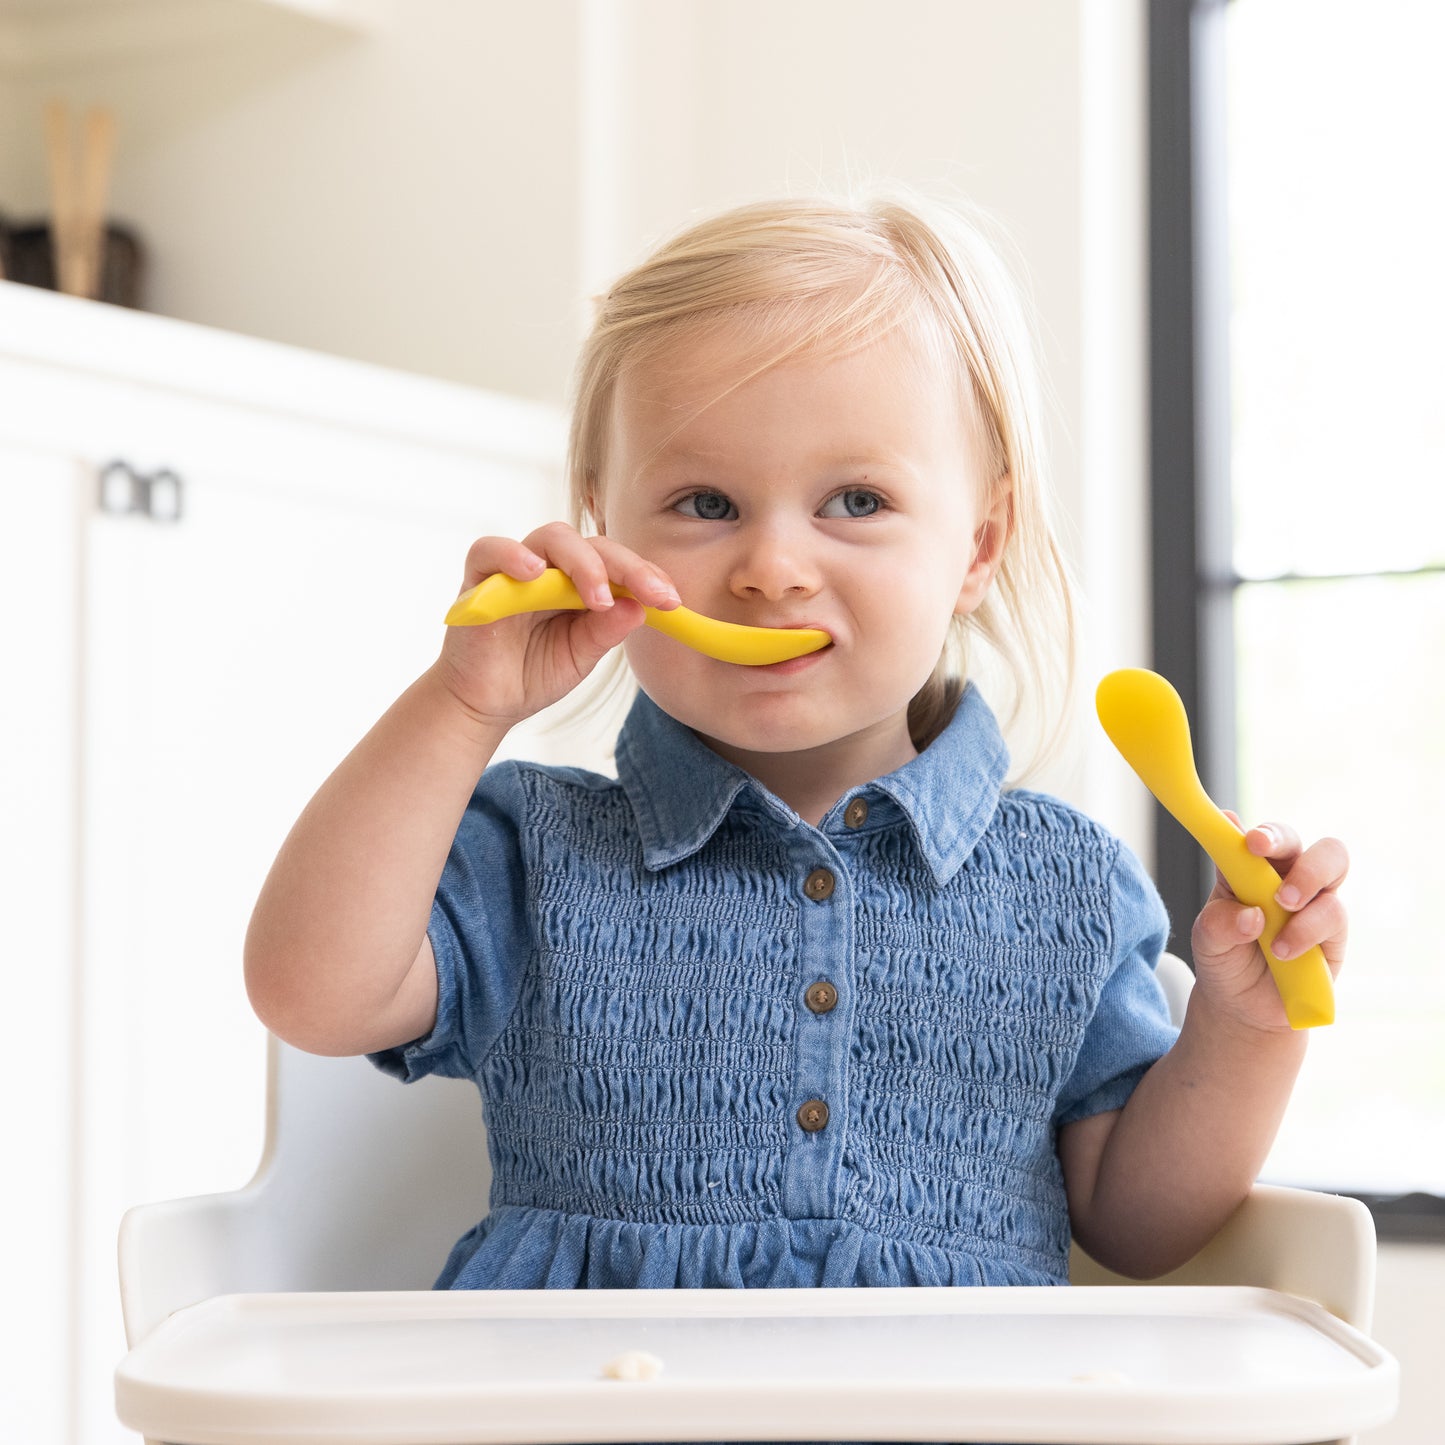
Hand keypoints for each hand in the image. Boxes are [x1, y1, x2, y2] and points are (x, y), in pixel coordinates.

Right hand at [431, 522, 679, 730]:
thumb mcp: (580, 656)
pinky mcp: (478, 578)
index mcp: (580, 584)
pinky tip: (533, 572)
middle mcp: (551, 569)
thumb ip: (605, 631)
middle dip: (628, 568)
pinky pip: (490, 549)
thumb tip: (638, 607)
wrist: (485, 703)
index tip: (672, 601)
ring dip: (582, 563)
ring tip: (598, 596)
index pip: (617, 564)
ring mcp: (515, 569)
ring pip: (552, 538)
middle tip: (651, 595)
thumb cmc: (531, 673)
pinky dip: (512, 555)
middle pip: (593, 545)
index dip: (646, 576)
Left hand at [1190, 816, 1348, 1032]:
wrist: (1244, 1007)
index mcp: (1250, 868)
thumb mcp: (1207, 942)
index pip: (1261, 837)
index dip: (1259, 831)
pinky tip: (1282, 952)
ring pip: (1332, 866)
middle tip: (1262, 856)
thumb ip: (1219, 922)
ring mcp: (1314, 900)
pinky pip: (1333, 915)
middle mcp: (1286, 877)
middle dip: (1287, 842)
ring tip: (1275, 924)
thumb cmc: (1225, 960)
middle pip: (1299, 835)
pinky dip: (1305, 932)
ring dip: (1302, 886)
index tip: (1248, 840)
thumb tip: (1251, 915)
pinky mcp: (1333, 931)